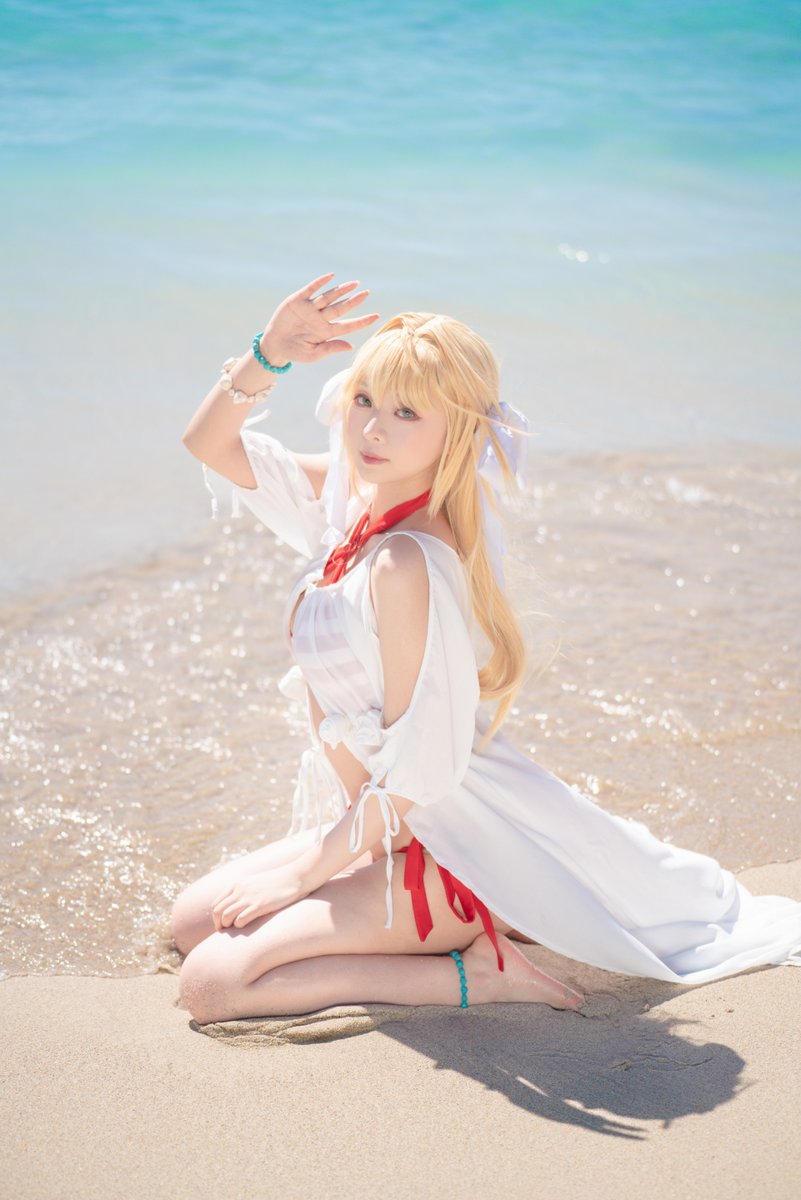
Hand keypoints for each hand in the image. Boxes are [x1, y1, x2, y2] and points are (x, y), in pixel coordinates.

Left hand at [211, 866, 303, 930]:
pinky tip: (246, 926)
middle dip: (219, 924)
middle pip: (218, 911)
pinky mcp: (260, 905)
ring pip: (226, 916)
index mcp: (236, 884)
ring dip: (228, 926)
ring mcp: (249, 897)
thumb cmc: (276, 882)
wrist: (294, 877)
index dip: (216, 917)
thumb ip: (242, 892)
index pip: (215, 904)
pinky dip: (239, 925)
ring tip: (235, 930)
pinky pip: (240, 919)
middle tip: (226, 932)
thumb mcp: (254, 883)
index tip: (223, 925)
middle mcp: (239, 890)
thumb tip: (235, 906)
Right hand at [260, 272, 379, 365]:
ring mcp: (310, 308)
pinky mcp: (298, 300)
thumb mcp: (312, 354)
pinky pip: (311, 289)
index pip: (348, 325)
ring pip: (329, 297)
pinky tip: (331, 277)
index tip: (376, 316)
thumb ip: (330, 349)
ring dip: (341, 290)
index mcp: (326, 332)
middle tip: (367, 293)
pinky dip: (320, 283)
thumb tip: (350, 346)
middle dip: (354, 301)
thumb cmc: (295, 352)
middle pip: (341, 308)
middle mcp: (321, 318)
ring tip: (354, 284)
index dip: (362, 321)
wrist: (274, 344)